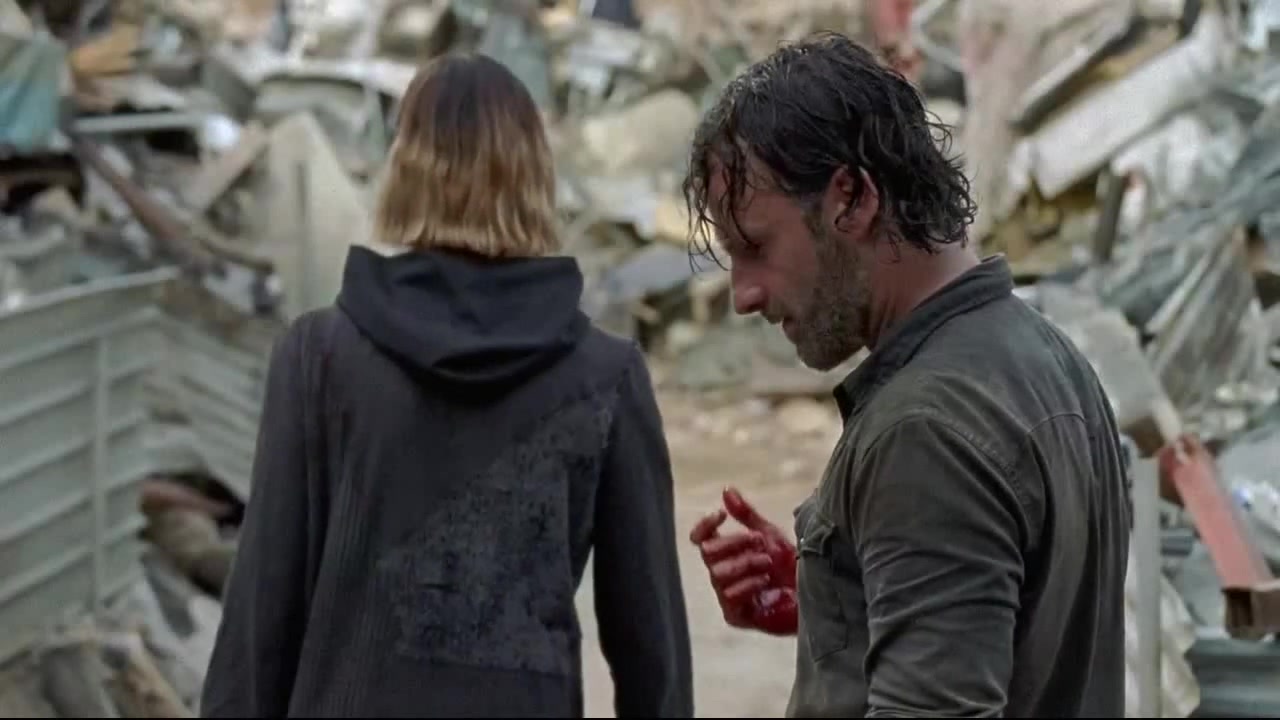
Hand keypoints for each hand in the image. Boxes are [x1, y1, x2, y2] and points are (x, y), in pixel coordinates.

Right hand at [689, 487, 797, 635]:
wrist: (814, 593)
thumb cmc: (791, 566)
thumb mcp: (769, 534)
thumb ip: (746, 515)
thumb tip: (726, 489)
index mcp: (726, 554)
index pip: (700, 538)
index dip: (705, 525)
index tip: (721, 515)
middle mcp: (722, 574)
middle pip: (707, 553)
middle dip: (734, 543)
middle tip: (759, 542)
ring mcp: (727, 596)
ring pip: (718, 574)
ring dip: (745, 563)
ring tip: (768, 562)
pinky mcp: (736, 615)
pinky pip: (729, 596)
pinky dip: (748, 584)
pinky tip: (766, 580)